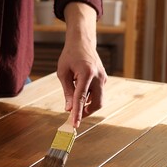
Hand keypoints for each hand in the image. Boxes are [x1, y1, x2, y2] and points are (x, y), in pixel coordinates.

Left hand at [58, 2, 107, 127]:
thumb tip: (69, 109)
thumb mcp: (63, 73)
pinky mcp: (103, 79)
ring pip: (98, 100)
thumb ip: (67, 92)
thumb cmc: (70, 56)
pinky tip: (79, 93)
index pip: (81, 98)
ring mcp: (103, 78)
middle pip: (96, 103)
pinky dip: (89, 98)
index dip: (78, 113)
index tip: (74, 124)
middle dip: (86, 112)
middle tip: (74, 117)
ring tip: (74, 102)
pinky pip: (97, 93)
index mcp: (87, 73)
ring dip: (87, 105)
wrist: (82, 42)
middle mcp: (98, 77)